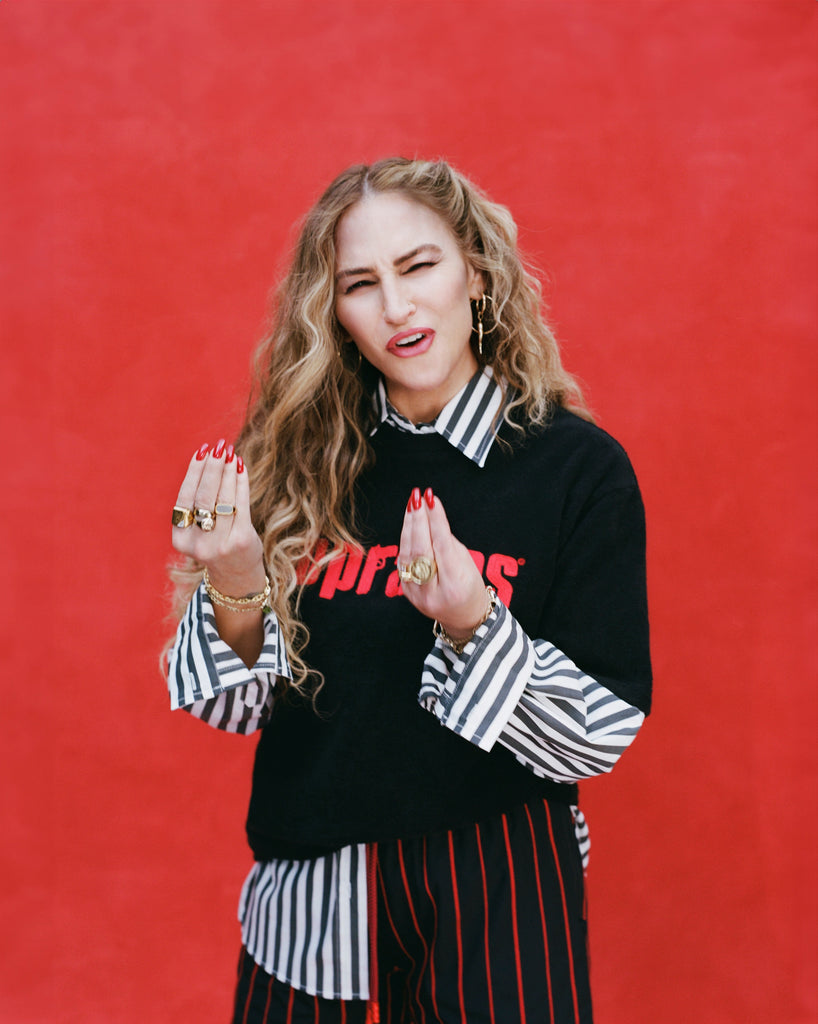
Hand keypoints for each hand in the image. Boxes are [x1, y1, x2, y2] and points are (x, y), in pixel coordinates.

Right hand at [171, 440, 265, 595]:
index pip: (185, 497)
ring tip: (230, 453)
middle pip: (204, 496)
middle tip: (219, 447)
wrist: (237, 577)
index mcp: (180, 539)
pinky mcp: (241, 541)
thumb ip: (198, 501)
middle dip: (212, 467)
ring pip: (223, 498)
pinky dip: (240, 483)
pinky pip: (241, 504)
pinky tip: (240, 468)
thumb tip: (207, 458)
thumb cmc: (215, 544)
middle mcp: (198, 543)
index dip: (194, 472)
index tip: (202, 451)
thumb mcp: (198, 529)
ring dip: (227, 471)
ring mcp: (220, 544)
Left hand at [398, 487, 489, 639]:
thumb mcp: (467, 563)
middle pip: (420, 549)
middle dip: (418, 519)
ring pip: (407, 553)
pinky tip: (409, 523)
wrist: (462, 617)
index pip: (441, 545)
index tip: (432, 498)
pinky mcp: (405, 591)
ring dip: (409, 525)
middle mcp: (432, 591)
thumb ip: (447, 542)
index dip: (436, 520)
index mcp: (454, 585)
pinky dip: (406, 539)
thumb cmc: (469, 586)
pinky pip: (403, 560)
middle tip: (418, 496)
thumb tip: (430, 517)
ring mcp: (415, 593)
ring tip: (413, 503)